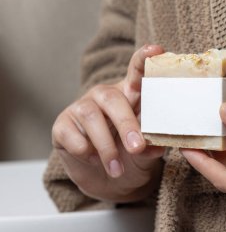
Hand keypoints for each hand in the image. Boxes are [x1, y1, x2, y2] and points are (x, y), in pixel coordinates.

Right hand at [52, 44, 164, 202]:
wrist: (106, 181)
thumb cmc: (129, 157)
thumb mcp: (145, 154)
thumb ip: (151, 147)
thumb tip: (155, 146)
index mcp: (129, 97)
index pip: (136, 73)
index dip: (143, 60)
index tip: (156, 50)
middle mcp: (104, 97)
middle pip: (112, 97)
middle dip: (125, 123)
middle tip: (137, 147)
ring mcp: (81, 109)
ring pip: (90, 115)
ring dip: (105, 146)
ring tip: (117, 170)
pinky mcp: (62, 126)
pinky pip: (70, 134)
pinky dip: (84, 150)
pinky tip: (94, 161)